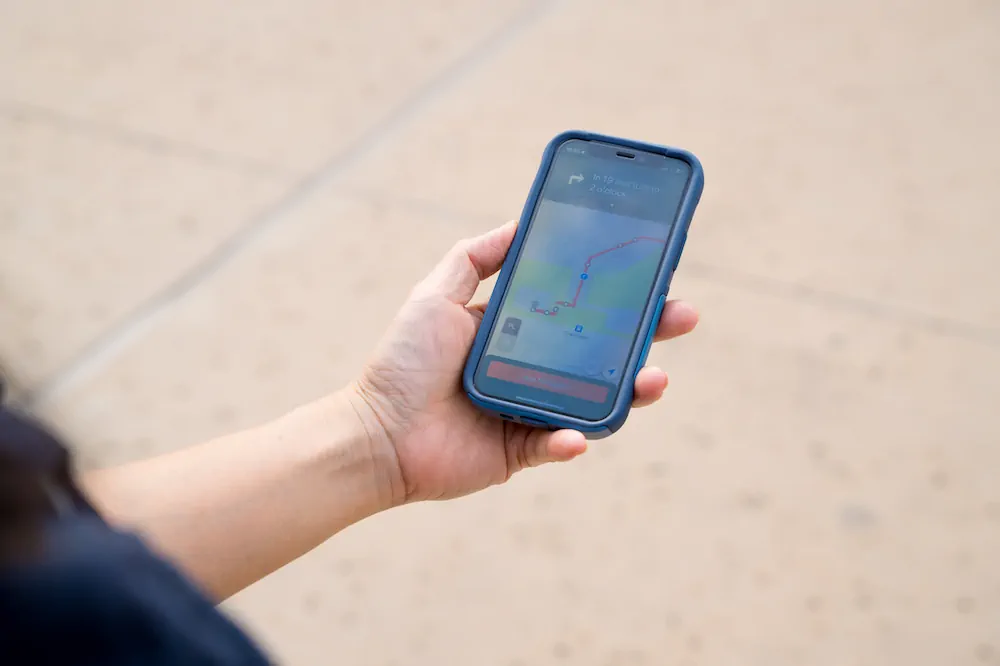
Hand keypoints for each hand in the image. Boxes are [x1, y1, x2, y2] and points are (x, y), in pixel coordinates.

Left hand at [349, 222, 697, 504]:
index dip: (616, 293)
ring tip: (655, 378)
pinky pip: (559, 443)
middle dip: (646, 333)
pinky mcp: (523, 450)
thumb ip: (473, 257)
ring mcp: (531, 409)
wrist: (375, 433)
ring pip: (595, 398)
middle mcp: (531, 368)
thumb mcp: (435, 295)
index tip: (651, 273)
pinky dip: (572, 438)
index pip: (577, 306)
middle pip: (601, 349)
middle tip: (683, 315)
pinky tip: (579, 433)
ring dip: (631, 389)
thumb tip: (517, 223)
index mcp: (516, 331)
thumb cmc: (401, 363)